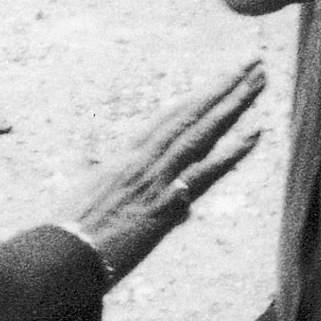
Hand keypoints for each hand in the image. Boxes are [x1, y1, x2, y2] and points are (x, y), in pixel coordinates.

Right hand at [60, 62, 265, 286]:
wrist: (61, 258)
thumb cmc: (66, 234)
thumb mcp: (84, 196)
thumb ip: (100, 176)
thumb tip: (108, 167)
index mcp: (124, 156)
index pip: (170, 119)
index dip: (198, 98)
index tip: (222, 79)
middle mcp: (143, 161)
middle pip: (191, 115)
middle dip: (224, 87)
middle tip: (253, 62)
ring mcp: (156, 180)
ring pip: (202, 132)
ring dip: (234, 104)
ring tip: (260, 79)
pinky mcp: (166, 204)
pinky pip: (205, 173)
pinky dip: (232, 152)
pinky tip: (256, 132)